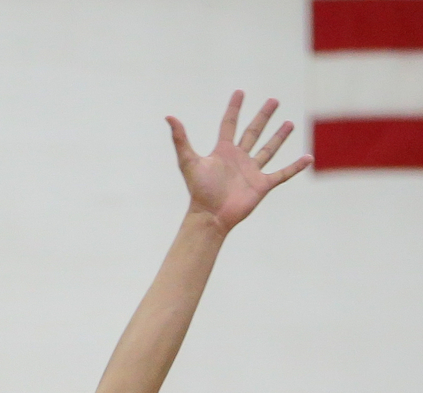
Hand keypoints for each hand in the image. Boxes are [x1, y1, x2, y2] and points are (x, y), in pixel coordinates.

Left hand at [167, 90, 311, 233]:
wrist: (210, 216)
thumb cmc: (198, 190)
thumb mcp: (189, 161)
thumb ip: (180, 139)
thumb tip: (169, 117)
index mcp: (223, 151)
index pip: (229, 124)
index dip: (234, 108)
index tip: (240, 92)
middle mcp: (238, 159)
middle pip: (253, 132)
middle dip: (263, 117)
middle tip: (273, 100)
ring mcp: (251, 171)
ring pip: (268, 150)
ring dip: (279, 137)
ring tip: (289, 123)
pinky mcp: (262, 185)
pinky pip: (282, 174)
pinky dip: (295, 167)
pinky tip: (308, 158)